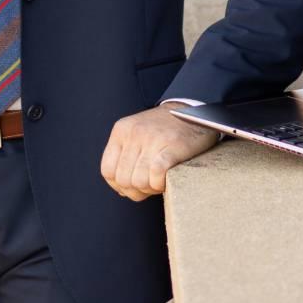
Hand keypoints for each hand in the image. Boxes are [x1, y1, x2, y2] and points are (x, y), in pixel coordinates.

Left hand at [100, 107, 221, 200]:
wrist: (194, 111)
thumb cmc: (166, 130)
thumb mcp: (137, 135)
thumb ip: (127, 157)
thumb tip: (122, 190)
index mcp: (122, 130)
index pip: (107, 171)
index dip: (119, 186)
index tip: (134, 187)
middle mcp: (134, 133)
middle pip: (123, 179)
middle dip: (137, 190)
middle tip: (151, 186)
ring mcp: (152, 138)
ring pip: (138, 180)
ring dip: (151, 189)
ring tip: (160, 182)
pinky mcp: (172, 145)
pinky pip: (156, 174)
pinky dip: (160, 184)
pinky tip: (166, 181)